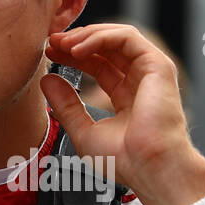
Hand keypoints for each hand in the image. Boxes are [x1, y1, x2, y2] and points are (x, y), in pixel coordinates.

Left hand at [41, 24, 204, 204]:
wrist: (151, 169)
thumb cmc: (126, 161)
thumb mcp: (84, 131)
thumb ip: (66, 105)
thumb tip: (47, 80)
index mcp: (127, 97)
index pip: (98, 65)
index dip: (73, 56)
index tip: (50, 53)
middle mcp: (140, 81)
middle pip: (106, 49)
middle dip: (76, 41)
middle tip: (51, 42)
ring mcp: (151, 72)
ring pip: (117, 37)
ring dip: (86, 36)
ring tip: (62, 43)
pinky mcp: (157, 65)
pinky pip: (127, 38)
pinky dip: (100, 38)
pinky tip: (78, 49)